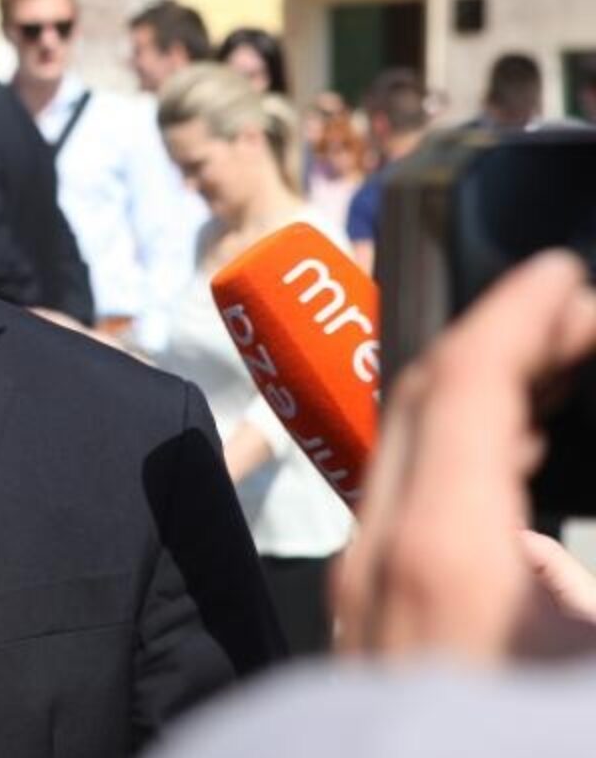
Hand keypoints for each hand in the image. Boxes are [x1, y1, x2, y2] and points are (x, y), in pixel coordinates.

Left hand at [335, 250, 595, 661]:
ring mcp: (359, 590)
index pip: (462, 381)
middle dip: (499, 342)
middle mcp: (377, 555)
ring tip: (556, 375)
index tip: (560, 273)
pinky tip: (509, 465)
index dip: (516, 311)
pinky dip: (459, 458)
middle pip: (423, 402)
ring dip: (480, 400)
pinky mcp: (362, 626)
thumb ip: (582, 565)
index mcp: (442, 549)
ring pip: (408, 452)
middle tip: (574, 318)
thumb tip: (555, 548)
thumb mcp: (591, 659)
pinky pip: (404, 507)